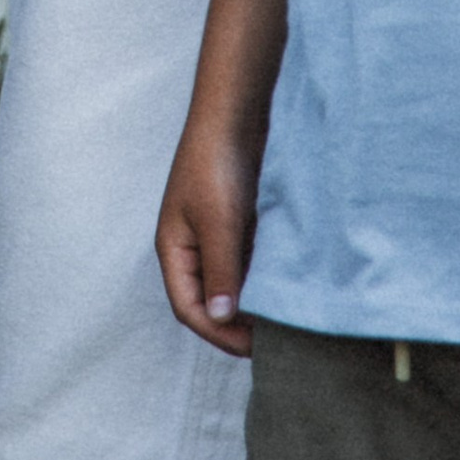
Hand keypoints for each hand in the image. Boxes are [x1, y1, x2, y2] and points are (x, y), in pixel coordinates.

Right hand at [156, 116, 260, 357]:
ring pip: (232, 284)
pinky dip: (263, 279)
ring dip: (252, 302)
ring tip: (283, 318)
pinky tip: (285, 287)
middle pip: (209, 302)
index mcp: (174, 249)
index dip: (218, 333)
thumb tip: (221, 317)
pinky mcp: (238, 225)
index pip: (189, 309)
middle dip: (237, 324)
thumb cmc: (215, 162)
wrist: (235, 113)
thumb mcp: (218, 221)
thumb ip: (220, 270)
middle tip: (273, 339)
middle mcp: (193, 248)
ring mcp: (216, 236)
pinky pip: (248, 264)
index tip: (255, 346)